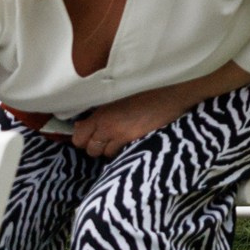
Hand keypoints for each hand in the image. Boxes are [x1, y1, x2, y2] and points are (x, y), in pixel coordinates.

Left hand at [68, 86, 197, 158]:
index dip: (84, 139)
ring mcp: (119, 134)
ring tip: (120, 140)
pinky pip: (118, 153)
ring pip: (104, 153)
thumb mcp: (117, 102)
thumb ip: (98, 115)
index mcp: (101, 113)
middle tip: (107, 139)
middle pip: (90, 148)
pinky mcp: (132, 141)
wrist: (170, 97)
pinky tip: (129, 143)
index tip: (92, 136)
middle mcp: (106, 125)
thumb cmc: (145, 97)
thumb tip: (79, 126)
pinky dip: (121, 151)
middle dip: (96, 146)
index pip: (78, 136)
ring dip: (109, 149)